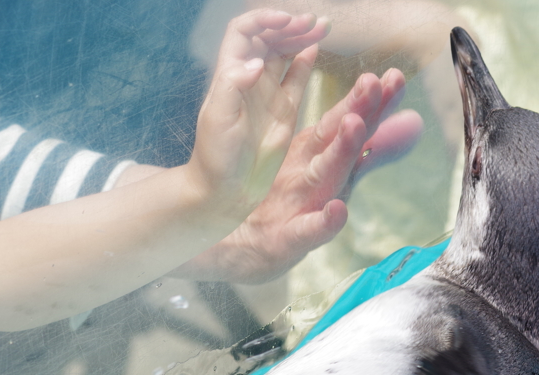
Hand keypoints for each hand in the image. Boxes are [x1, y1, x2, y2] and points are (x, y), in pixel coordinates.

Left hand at [173, 68, 423, 282]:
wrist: (244, 250)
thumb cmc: (287, 208)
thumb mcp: (323, 172)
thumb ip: (363, 149)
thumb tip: (408, 122)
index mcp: (317, 158)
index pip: (347, 123)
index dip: (369, 101)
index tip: (392, 75)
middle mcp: (317, 180)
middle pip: (342, 143)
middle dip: (362, 113)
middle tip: (379, 83)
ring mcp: (306, 209)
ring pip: (326, 176)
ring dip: (342, 152)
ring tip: (355, 125)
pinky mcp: (291, 241)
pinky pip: (308, 230)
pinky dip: (325, 222)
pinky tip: (337, 210)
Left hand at [186, 10, 330, 214]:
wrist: (225, 189)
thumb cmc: (216, 156)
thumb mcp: (218, 119)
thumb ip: (234, 85)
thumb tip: (257, 63)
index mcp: (230, 75)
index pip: (244, 32)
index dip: (264, 20)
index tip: (286, 21)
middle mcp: (249, 79)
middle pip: (269, 37)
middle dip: (290, 25)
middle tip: (314, 22)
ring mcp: (268, 94)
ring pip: (284, 53)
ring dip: (301, 36)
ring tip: (323, 27)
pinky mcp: (284, 111)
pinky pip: (296, 77)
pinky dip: (305, 60)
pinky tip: (314, 47)